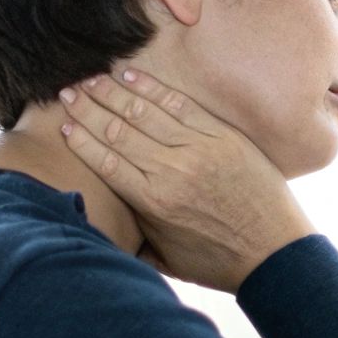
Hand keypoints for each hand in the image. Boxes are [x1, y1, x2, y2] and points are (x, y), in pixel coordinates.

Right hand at [56, 69, 317, 293]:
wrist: (276, 253)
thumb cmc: (219, 261)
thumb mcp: (166, 257)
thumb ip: (133, 236)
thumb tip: (103, 222)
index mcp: (153, 202)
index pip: (105, 161)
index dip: (80, 139)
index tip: (61, 123)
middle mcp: (172, 171)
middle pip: (118, 130)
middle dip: (88, 108)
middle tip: (66, 90)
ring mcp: (200, 150)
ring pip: (145, 112)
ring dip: (114, 92)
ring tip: (91, 78)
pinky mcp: (224, 137)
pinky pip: (181, 105)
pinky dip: (153, 89)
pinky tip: (132, 76)